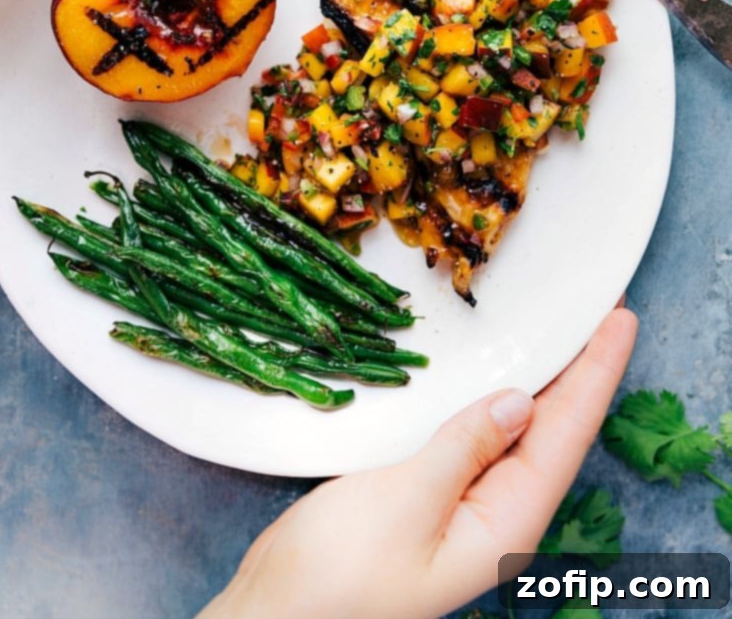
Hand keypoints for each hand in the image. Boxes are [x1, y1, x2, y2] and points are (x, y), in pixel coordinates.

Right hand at [199, 307, 636, 618]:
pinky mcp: (432, 492)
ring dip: (540, 377)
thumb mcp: (404, 503)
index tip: (619, 319)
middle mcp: (497, 514)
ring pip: (517, 430)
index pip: (566, 436)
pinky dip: (491, 394)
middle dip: (580, 368)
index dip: (595, 374)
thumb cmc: (337, 575)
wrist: (277, 613)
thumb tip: (520, 401)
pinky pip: (479, 434)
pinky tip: (493, 370)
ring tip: (563, 327)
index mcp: (505, 524)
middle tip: (600, 308)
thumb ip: (463, 448)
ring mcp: (465, 505)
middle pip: (553, 430)